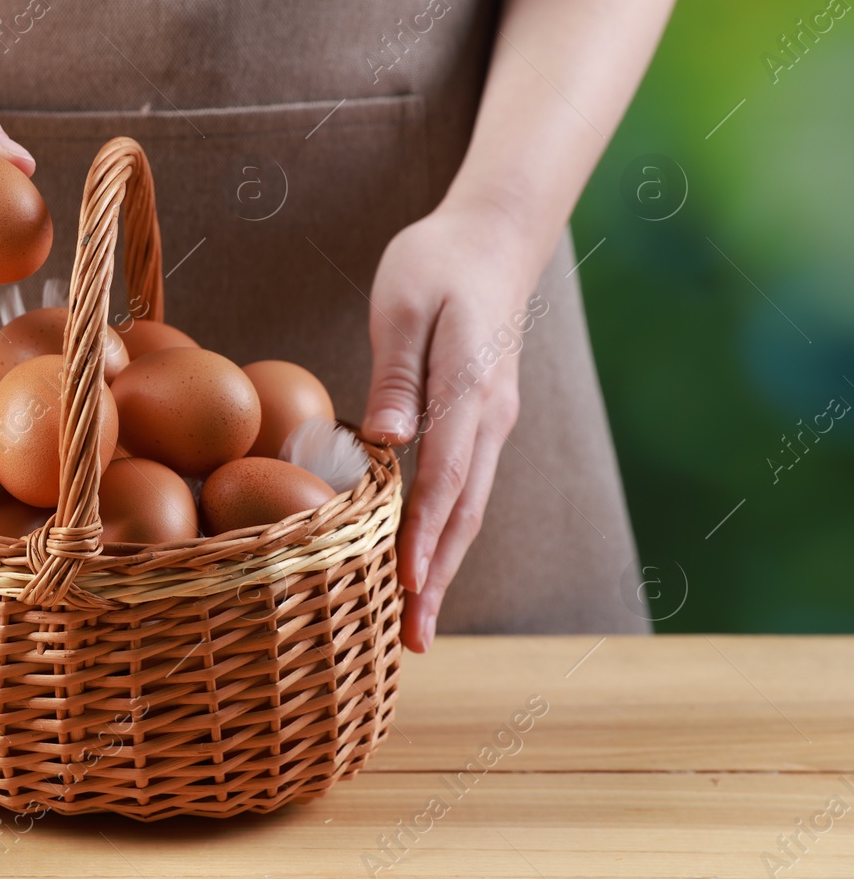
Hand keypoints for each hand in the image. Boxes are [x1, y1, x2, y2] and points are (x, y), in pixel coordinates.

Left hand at [360, 201, 542, 651]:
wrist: (492, 238)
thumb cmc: (434, 264)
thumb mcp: (404, 307)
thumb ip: (398, 377)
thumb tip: (387, 442)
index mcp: (468, 389)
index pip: (445, 477)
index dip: (424, 536)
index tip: (407, 587)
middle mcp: (489, 417)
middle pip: (464, 511)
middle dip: (439, 578)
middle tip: (415, 641)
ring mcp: (492, 422)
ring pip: (469, 507)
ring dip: (445, 566)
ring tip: (419, 623)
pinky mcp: (483, 422)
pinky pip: (465, 489)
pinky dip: (447, 534)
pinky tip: (426, 564)